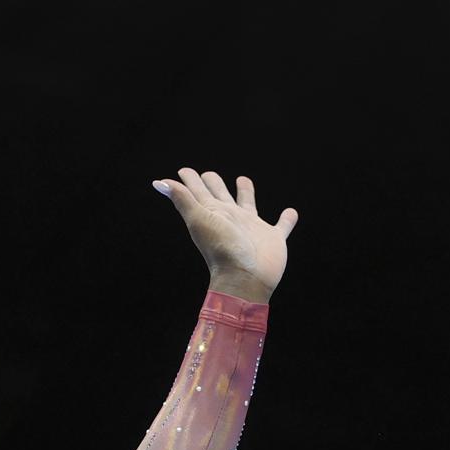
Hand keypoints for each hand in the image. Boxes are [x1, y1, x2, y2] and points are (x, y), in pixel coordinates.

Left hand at [154, 167, 297, 297]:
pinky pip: (282, 226)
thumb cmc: (221, 248)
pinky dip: (287, 220)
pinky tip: (290, 213)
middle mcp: (231, 219)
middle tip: (208, 175)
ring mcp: (252, 229)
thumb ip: (182, 198)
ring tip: (242, 180)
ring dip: (246, 192)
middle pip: (221, 195)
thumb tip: (158, 182)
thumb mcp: (199, 218)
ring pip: (248, 205)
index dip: (190, 180)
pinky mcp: (273, 239)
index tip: (184, 171)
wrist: (245, 278)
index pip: (199, 191)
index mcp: (214, 213)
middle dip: (214, 183)